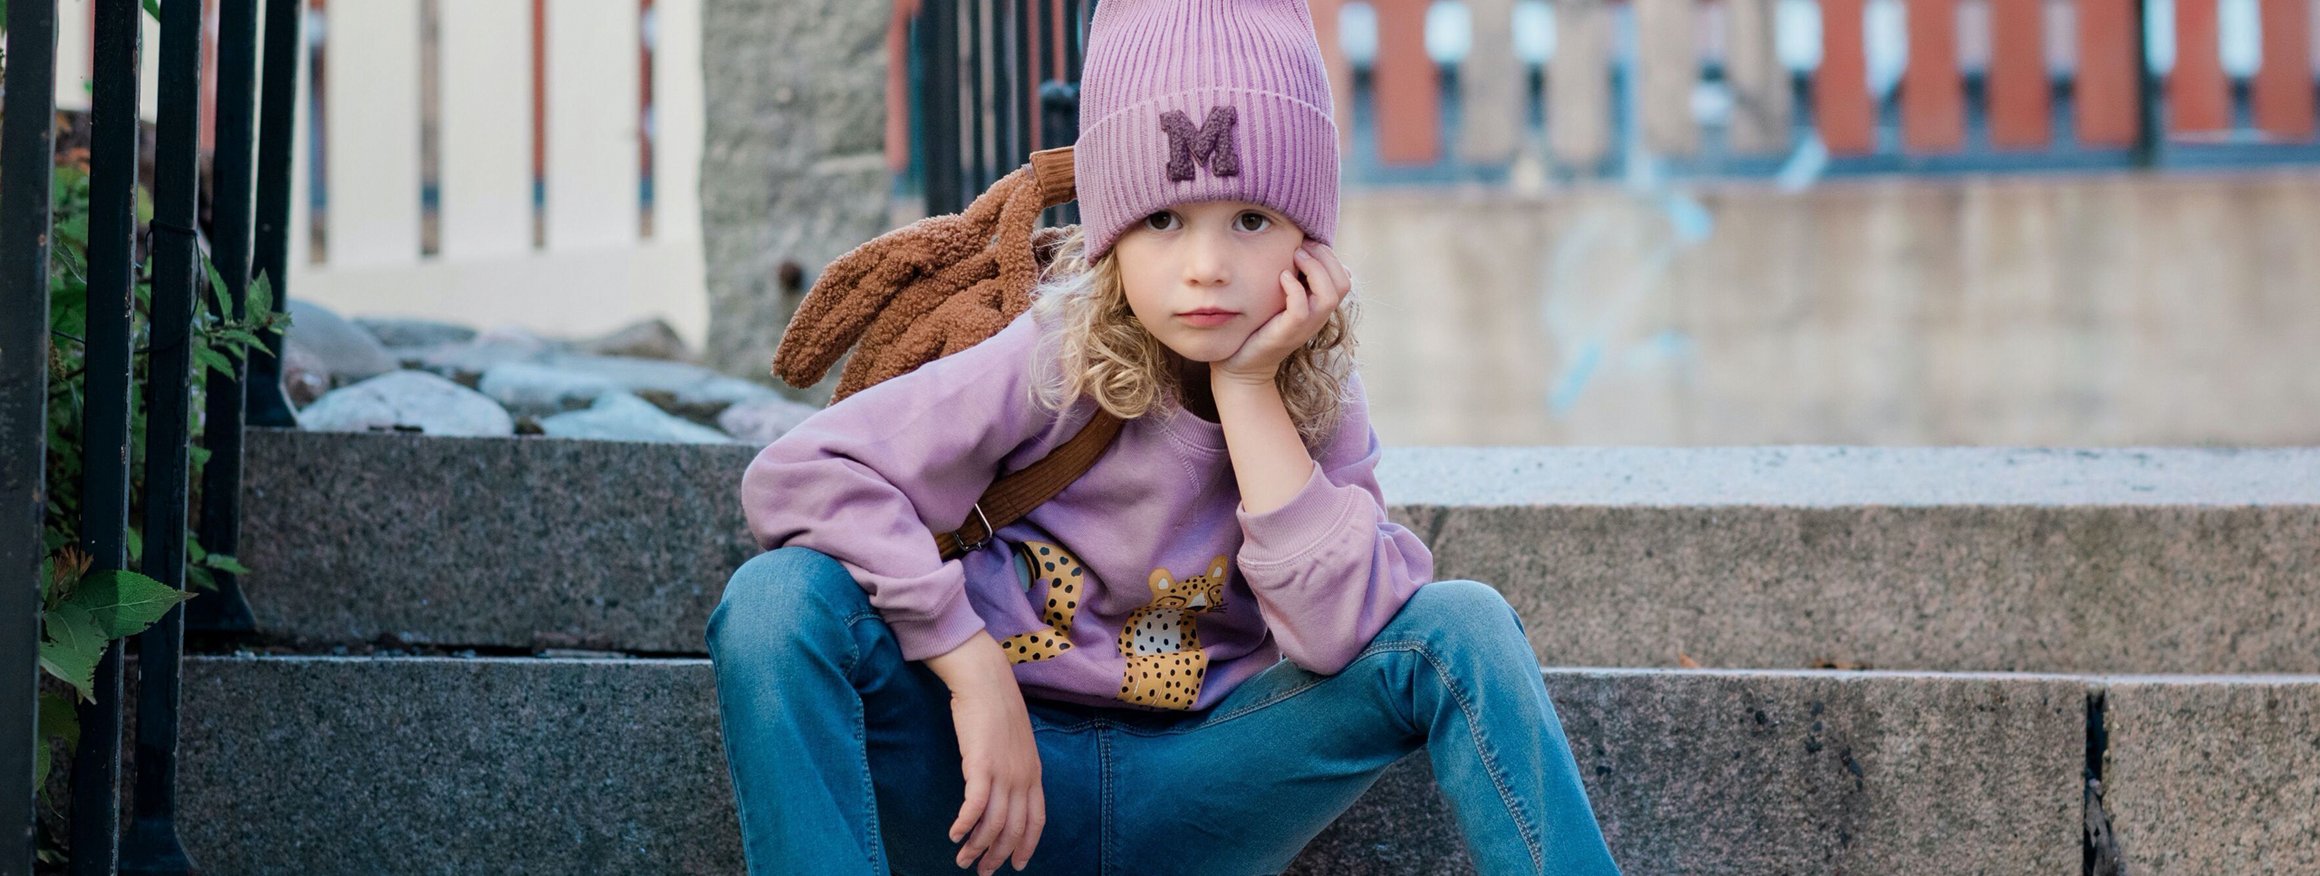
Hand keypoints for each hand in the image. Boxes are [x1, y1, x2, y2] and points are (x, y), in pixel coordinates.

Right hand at [947, 678, 1045, 873]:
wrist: (986, 680)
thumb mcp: (1015, 742)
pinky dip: (966, 824)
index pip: (1036, 820)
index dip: (1026, 846)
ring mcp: (1004, 772)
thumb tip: (1003, 787)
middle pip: (1014, 829)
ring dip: (977, 846)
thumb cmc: (996, 707)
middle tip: (982, 871)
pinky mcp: (981, 765)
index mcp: (1034, 773)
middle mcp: (1022, 777)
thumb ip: (1014, 767)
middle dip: (998, 855)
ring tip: (962, 859)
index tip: (1017, 864)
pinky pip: (975, 806)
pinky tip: (955, 834)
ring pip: (994, 823)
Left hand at [1214, 240, 1350, 385]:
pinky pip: (1301, 308)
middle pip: (1343, 283)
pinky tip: (1282, 276)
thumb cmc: (1258, 327)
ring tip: (1295, 256)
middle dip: (1325, 257)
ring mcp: (1305, 326)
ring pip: (1329, 295)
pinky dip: (1294, 288)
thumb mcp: (1280, 299)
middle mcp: (1317, 316)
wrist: (1242, 365)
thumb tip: (1297, 250)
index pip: (1344, 277)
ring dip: (1314, 269)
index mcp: (1319, 306)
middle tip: (1301, 246)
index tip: (1306, 242)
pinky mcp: (1287, 333)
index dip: (1330, 255)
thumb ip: (1292, 280)